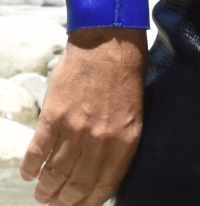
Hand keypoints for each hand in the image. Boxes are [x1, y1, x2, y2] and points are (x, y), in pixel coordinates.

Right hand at [21, 29, 144, 205]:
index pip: (105, 185)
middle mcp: (101, 140)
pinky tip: (29, 174)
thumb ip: (121, 143)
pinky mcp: (55, 118)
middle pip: (78, 184)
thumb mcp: (135, 113)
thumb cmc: (125, 77)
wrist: (109, 44)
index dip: (89, 202)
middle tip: (55, 204)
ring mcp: (76, 129)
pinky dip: (31, 167)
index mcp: (126, 140)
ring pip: (56, 172)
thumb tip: (105, 170)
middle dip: (65, 200)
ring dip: (46, 188)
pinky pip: (38, 152)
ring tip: (41, 194)